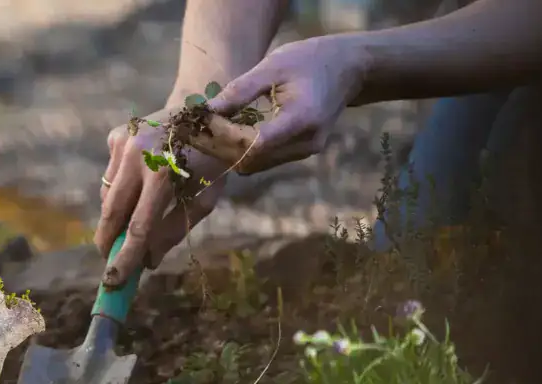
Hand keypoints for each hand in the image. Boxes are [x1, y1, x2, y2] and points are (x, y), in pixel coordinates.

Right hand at [95, 106, 231, 287]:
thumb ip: (174, 230)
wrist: (201, 109)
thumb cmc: (208, 161)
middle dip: (108, 242)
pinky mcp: (115, 137)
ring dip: (116, 216)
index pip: (139, 226)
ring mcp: (123, 143)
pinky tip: (139, 181)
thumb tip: (147, 262)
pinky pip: (110, 176)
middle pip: (112, 212)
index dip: (126, 256)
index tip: (115, 280)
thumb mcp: (203, 199)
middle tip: (109, 262)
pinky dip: (120, 189)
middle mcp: (138, 155)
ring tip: (131, 221)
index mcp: (165, 172)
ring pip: (108, 196)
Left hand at [205, 34, 370, 174]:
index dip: (224, 139)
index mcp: (302, 118)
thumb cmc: (310, 60)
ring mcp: (305, 152)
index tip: (201, 124)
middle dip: (219, 149)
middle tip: (194, 132)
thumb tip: (207, 111)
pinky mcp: (300, 153)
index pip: (255, 144)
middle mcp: (306, 143)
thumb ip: (241, 90)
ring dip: (229, 152)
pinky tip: (228, 134)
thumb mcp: (274, 66)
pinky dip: (243, 151)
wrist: (347, 68)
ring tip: (207, 132)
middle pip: (251, 160)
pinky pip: (264, 160)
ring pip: (255, 165)